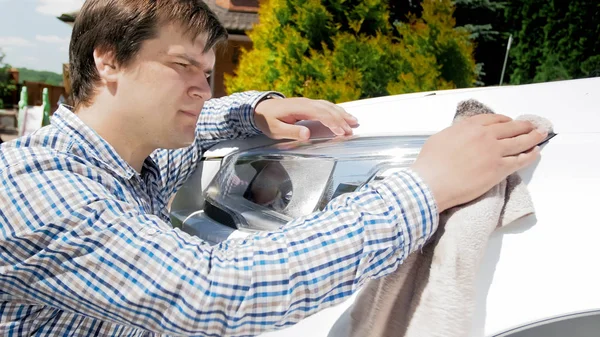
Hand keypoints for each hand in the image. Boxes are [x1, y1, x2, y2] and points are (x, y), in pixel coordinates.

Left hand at [254, 97, 358, 139]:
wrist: (258, 108)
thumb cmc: (266, 120)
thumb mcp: (275, 129)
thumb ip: (292, 131)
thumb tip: (307, 134)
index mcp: (299, 108)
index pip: (320, 114)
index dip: (332, 122)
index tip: (341, 131)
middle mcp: (305, 102)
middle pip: (327, 109)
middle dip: (341, 120)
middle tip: (351, 130)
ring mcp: (307, 102)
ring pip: (328, 106)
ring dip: (341, 113)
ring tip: (354, 121)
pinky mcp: (307, 104)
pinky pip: (325, 105)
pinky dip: (336, 110)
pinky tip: (342, 114)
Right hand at [411, 114, 546, 211]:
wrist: (432, 183)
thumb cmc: (430, 164)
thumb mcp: (440, 138)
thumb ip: (456, 132)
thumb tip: (462, 134)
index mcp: (469, 126)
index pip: (494, 119)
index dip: (505, 120)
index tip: (510, 122)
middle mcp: (485, 135)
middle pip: (511, 127)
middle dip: (524, 126)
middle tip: (532, 126)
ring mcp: (494, 152)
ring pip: (520, 141)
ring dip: (533, 137)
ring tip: (541, 135)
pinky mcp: (499, 169)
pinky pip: (521, 159)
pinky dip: (531, 155)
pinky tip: (536, 152)